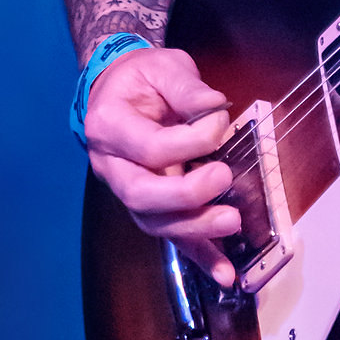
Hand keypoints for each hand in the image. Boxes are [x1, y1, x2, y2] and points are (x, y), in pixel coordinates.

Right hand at [83, 45, 239, 286]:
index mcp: (109, 126)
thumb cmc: (142, 76)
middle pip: (142, 196)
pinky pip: (169, 234)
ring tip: (231, 224)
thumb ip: (187, 86)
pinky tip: (223, 273)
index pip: (150, 148)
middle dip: (186, 196)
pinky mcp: (146, 205)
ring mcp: (125, 190)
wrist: (117, 89)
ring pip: (153, 222)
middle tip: (223, 180)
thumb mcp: (164, 66)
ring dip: (194, 230)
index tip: (220, 122)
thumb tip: (216, 108)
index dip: (191, 140)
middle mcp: (110, 166)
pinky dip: (198, 255)